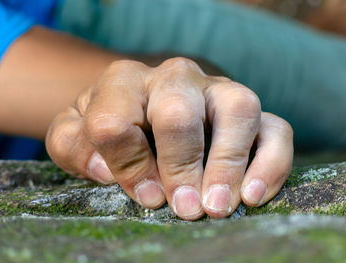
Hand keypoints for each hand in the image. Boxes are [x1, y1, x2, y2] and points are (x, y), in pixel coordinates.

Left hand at [46, 57, 292, 219]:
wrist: (145, 110)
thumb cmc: (113, 128)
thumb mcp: (78, 135)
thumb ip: (73, 145)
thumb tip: (104, 168)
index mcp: (125, 81)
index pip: (114, 121)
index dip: (125, 165)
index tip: (144, 195)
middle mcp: (174, 77)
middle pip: (178, 113)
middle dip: (180, 167)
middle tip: (184, 207)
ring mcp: (217, 90)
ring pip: (238, 109)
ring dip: (227, 164)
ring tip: (217, 206)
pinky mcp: (249, 111)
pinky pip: (275, 128)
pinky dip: (270, 163)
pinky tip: (252, 195)